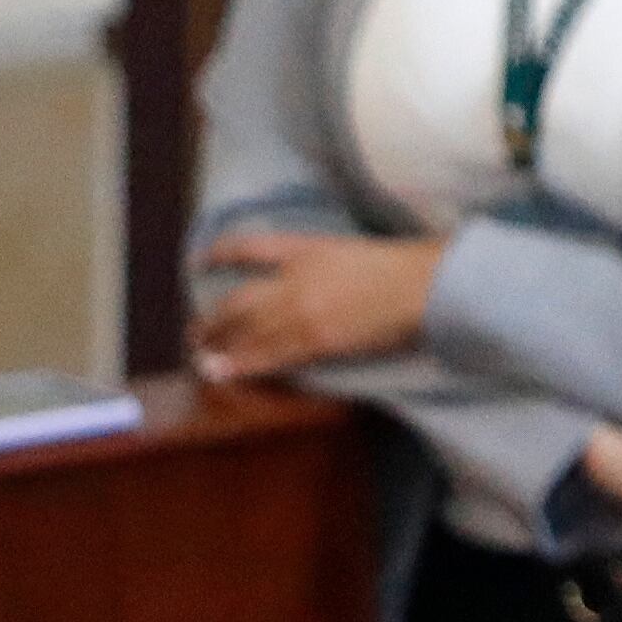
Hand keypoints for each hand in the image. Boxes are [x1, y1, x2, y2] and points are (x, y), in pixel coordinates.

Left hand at [191, 230, 448, 377]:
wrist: (425, 284)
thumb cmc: (405, 265)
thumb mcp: (358, 250)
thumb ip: (328, 264)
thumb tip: (314, 281)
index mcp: (310, 249)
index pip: (253, 248)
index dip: (223, 253)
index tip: (201, 259)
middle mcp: (296, 280)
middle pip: (239, 300)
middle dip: (213, 319)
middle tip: (195, 331)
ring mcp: (302, 312)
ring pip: (246, 330)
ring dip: (218, 345)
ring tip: (200, 356)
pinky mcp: (314, 341)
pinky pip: (269, 356)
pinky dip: (241, 365)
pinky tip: (221, 372)